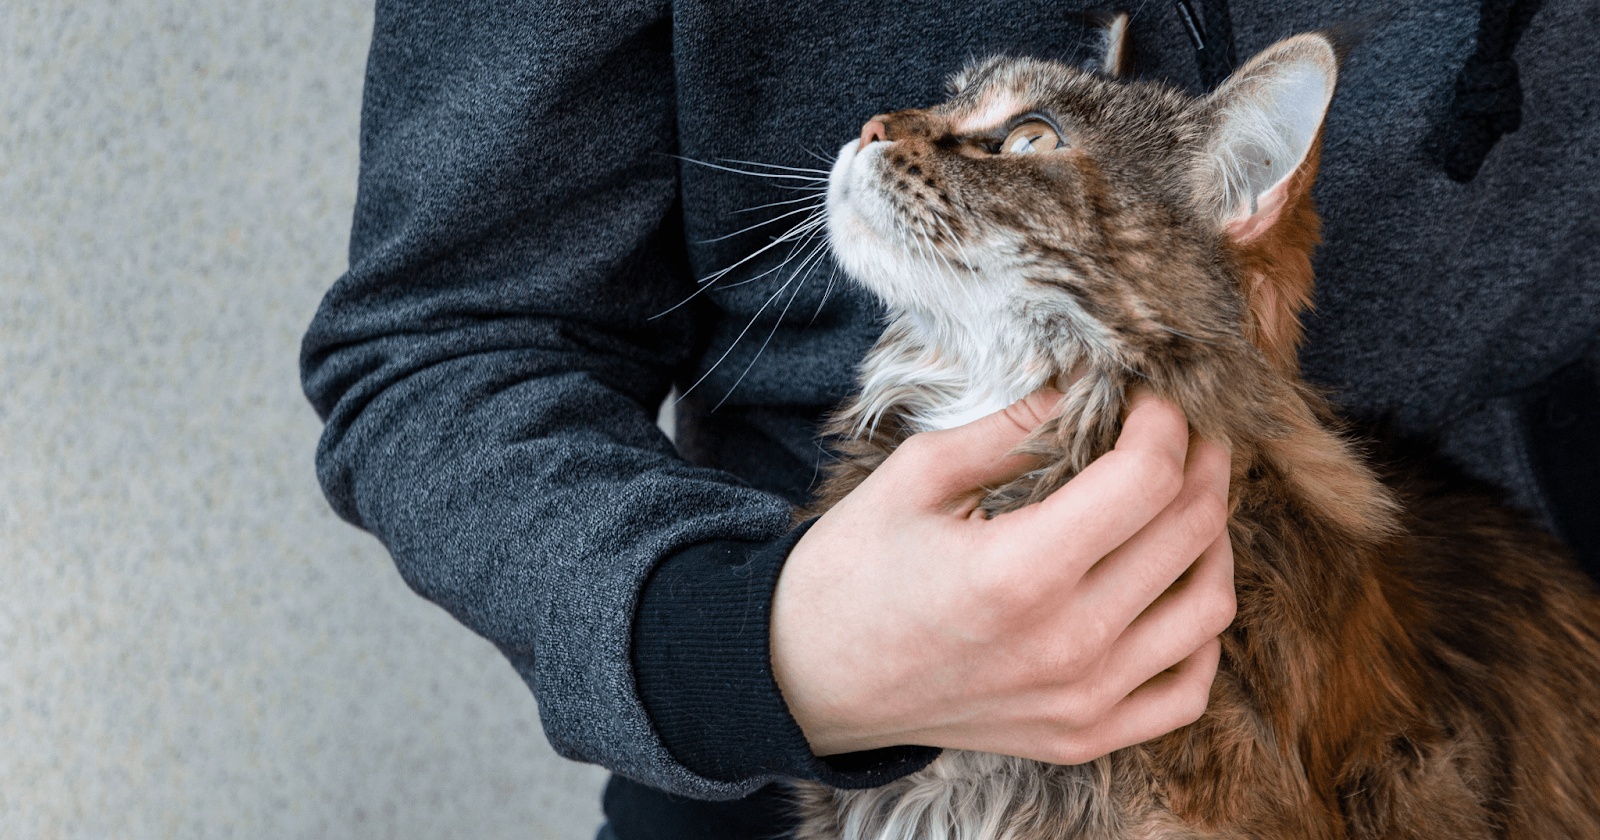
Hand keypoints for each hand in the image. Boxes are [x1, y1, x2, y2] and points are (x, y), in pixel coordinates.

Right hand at [770, 388, 1233, 764]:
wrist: (809, 679)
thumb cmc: (852, 570)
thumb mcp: (915, 476)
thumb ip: (1010, 428)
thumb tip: (1084, 385)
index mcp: (1019, 571)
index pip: (1148, 477)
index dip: (1165, 420)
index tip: (1149, 398)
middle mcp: (1066, 644)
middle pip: (1190, 530)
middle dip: (1201, 462)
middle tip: (1181, 431)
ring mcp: (1081, 701)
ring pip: (1208, 607)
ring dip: (1212, 538)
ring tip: (1183, 500)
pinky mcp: (1082, 736)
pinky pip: (1188, 688)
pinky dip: (1199, 632)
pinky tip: (1172, 588)